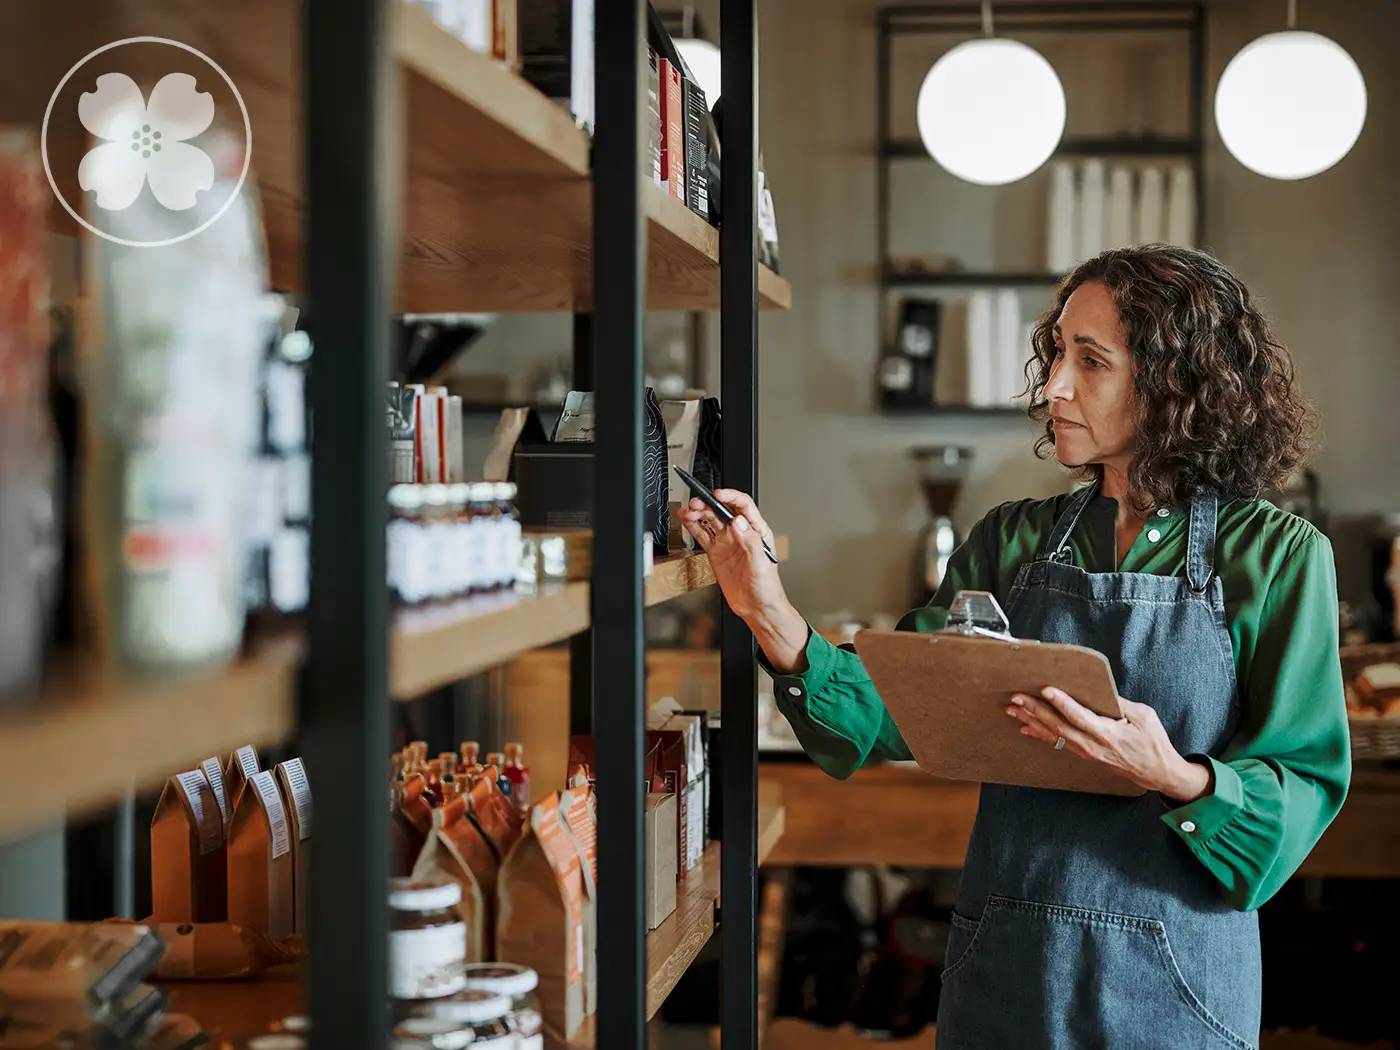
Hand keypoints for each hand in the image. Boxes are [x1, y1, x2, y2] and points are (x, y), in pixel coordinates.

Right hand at [678, 489, 784, 620]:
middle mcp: (741, 534)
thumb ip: (751, 542)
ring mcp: (727, 542)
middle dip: (709, 504)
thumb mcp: (762, 565)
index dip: (730, 497)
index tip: (717, 495)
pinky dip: (693, 526)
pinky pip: (703, 535)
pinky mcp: (716, 552)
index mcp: (757, 532)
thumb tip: (739, 522)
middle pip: (723, 510)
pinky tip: (685, 519)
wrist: (757, 607)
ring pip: (711, 520)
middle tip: (696, 504)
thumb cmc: (766, 588)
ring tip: (688, 511)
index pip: (743, 507)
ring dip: (699, 513)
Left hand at [1006, 687, 1213, 801]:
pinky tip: (1025, 727)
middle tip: (1017, 697)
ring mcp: (1086, 751)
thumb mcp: (1144, 716)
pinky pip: (1058, 742)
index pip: (1079, 716)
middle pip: (1058, 726)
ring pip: (1054, 734)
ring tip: (1013, 710)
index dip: (1061, 703)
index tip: (1045, 690)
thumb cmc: (1152, 742)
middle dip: (1035, 710)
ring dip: (1031, 720)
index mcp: (1107, 733)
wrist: (1155, 772)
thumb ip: (1120, 703)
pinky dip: (1040, 733)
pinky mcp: (1084, 753)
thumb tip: (1099, 689)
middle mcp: (1092, 744)